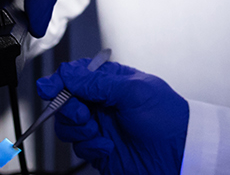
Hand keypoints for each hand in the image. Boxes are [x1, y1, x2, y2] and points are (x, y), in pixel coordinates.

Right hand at [39, 59, 187, 174]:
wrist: (179, 155)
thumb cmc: (167, 118)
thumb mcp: (134, 91)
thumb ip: (98, 82)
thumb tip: (67, 74)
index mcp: (112, 81)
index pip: (76, 74)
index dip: (60, 80)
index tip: (49, 87)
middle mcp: (103, 103)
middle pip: (65, 100)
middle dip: (67, 107)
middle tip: (81, 113)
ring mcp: (100, 127)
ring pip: (67, 125)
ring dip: (76, 129)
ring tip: (95, 131)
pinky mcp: (99, 149)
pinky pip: (78, 147)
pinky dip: (89, 147)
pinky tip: (107, 146)